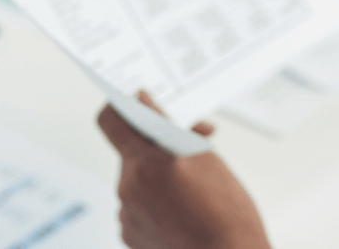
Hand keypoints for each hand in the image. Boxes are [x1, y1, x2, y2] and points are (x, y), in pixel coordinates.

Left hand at [96, 91, 271, 248]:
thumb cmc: (227, 211)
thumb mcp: (205, 156)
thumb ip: (170, 127)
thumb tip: (146, 104)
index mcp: (148, 161)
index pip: (110, 120)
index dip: (119, 106)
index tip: (136, 103)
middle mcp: (129, 186)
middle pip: (131, 150)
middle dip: (156, 145)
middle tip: (192, 146)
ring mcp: (127, 213)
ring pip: (136, 178)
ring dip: (157, 174)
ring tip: (190, 187)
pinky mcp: (129, 234)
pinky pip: (136, 204)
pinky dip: (154, 200)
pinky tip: (180, 208)